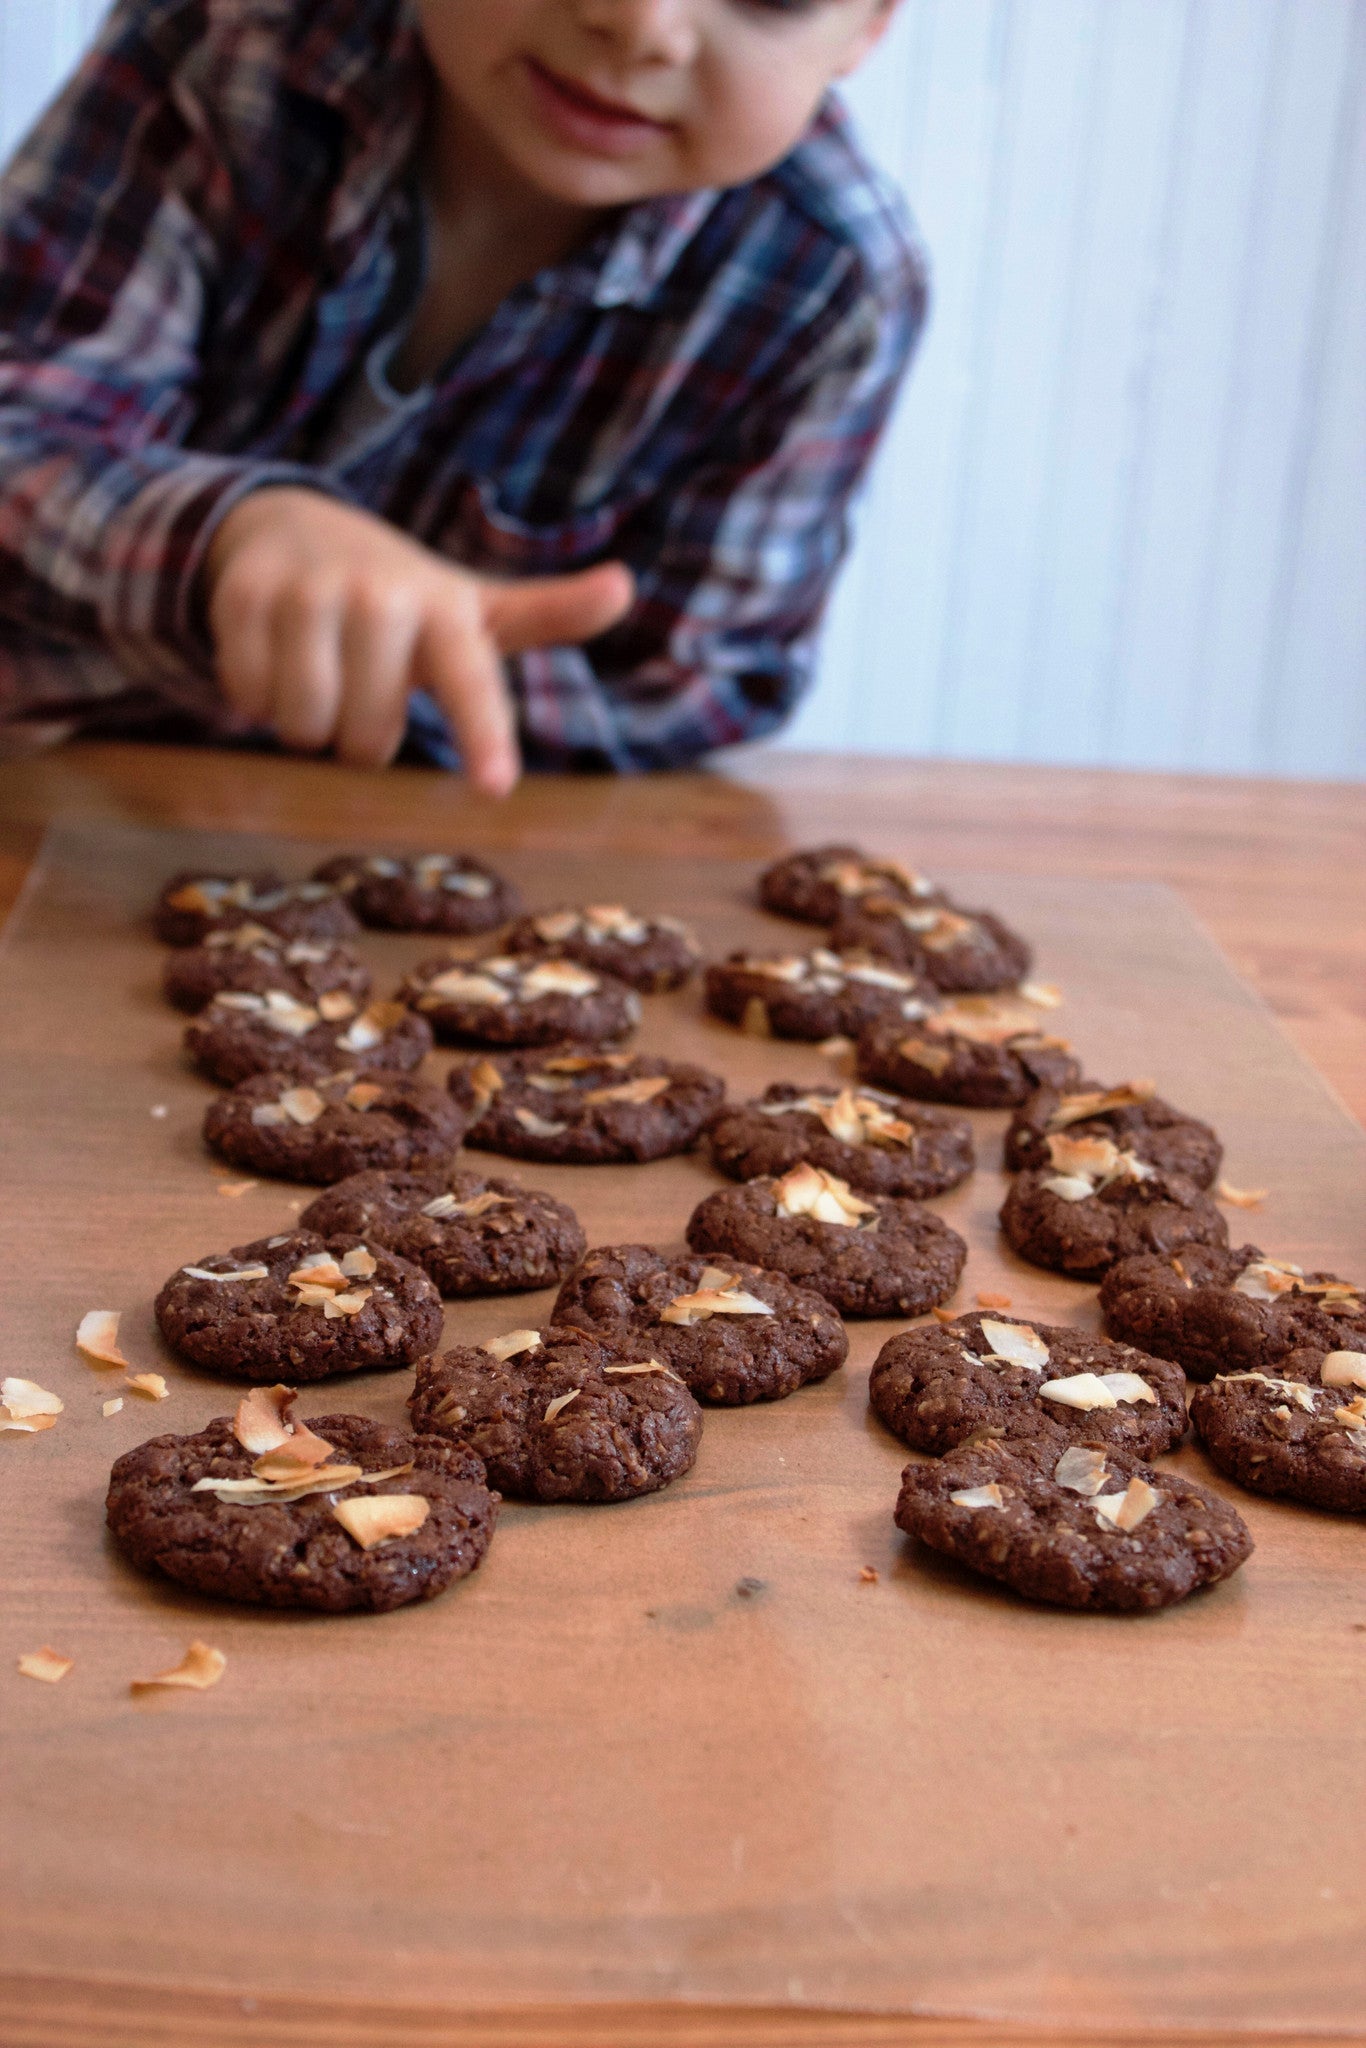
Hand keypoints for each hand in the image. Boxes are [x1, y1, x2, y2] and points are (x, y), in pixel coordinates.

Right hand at [205, 489, 632, 793]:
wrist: (292, 526)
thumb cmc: (402, 596)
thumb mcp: (473, 608)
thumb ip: (548, 612)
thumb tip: (624, 585)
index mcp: (445, 611)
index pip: (469, 682)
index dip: (482, 735)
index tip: (496, 787)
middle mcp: (379, 597)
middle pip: (366, 736)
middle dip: (362, 738)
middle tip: (365, 695)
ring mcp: (306, 592)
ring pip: (303, 722)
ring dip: (308, 725)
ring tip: (323, 679)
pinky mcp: (242, 595)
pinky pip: (247, 695)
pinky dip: (257, 699)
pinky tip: (275, 660)